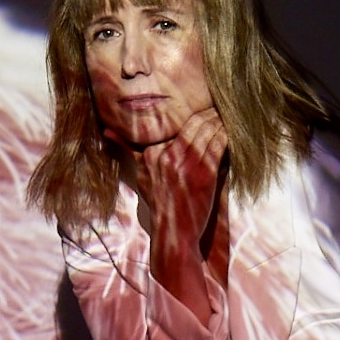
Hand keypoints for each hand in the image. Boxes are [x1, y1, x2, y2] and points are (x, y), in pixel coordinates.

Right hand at [132, 106, 228, 315]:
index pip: (174, 123)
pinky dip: (227, 135)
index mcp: (152, 153)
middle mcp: (167, 155)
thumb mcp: (141, 174)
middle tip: (220, 107)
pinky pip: (219, 144)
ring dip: (220, 121)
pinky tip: (232, 132)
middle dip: (209, 113)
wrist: (174, 231)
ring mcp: (186, 163)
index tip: (202, 108)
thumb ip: (127, 148)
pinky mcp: (204, 172)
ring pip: (207, 130)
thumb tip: (106, 131)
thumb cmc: (160, 202)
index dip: (191, 113)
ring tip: (228, 117)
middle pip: (192, 123)